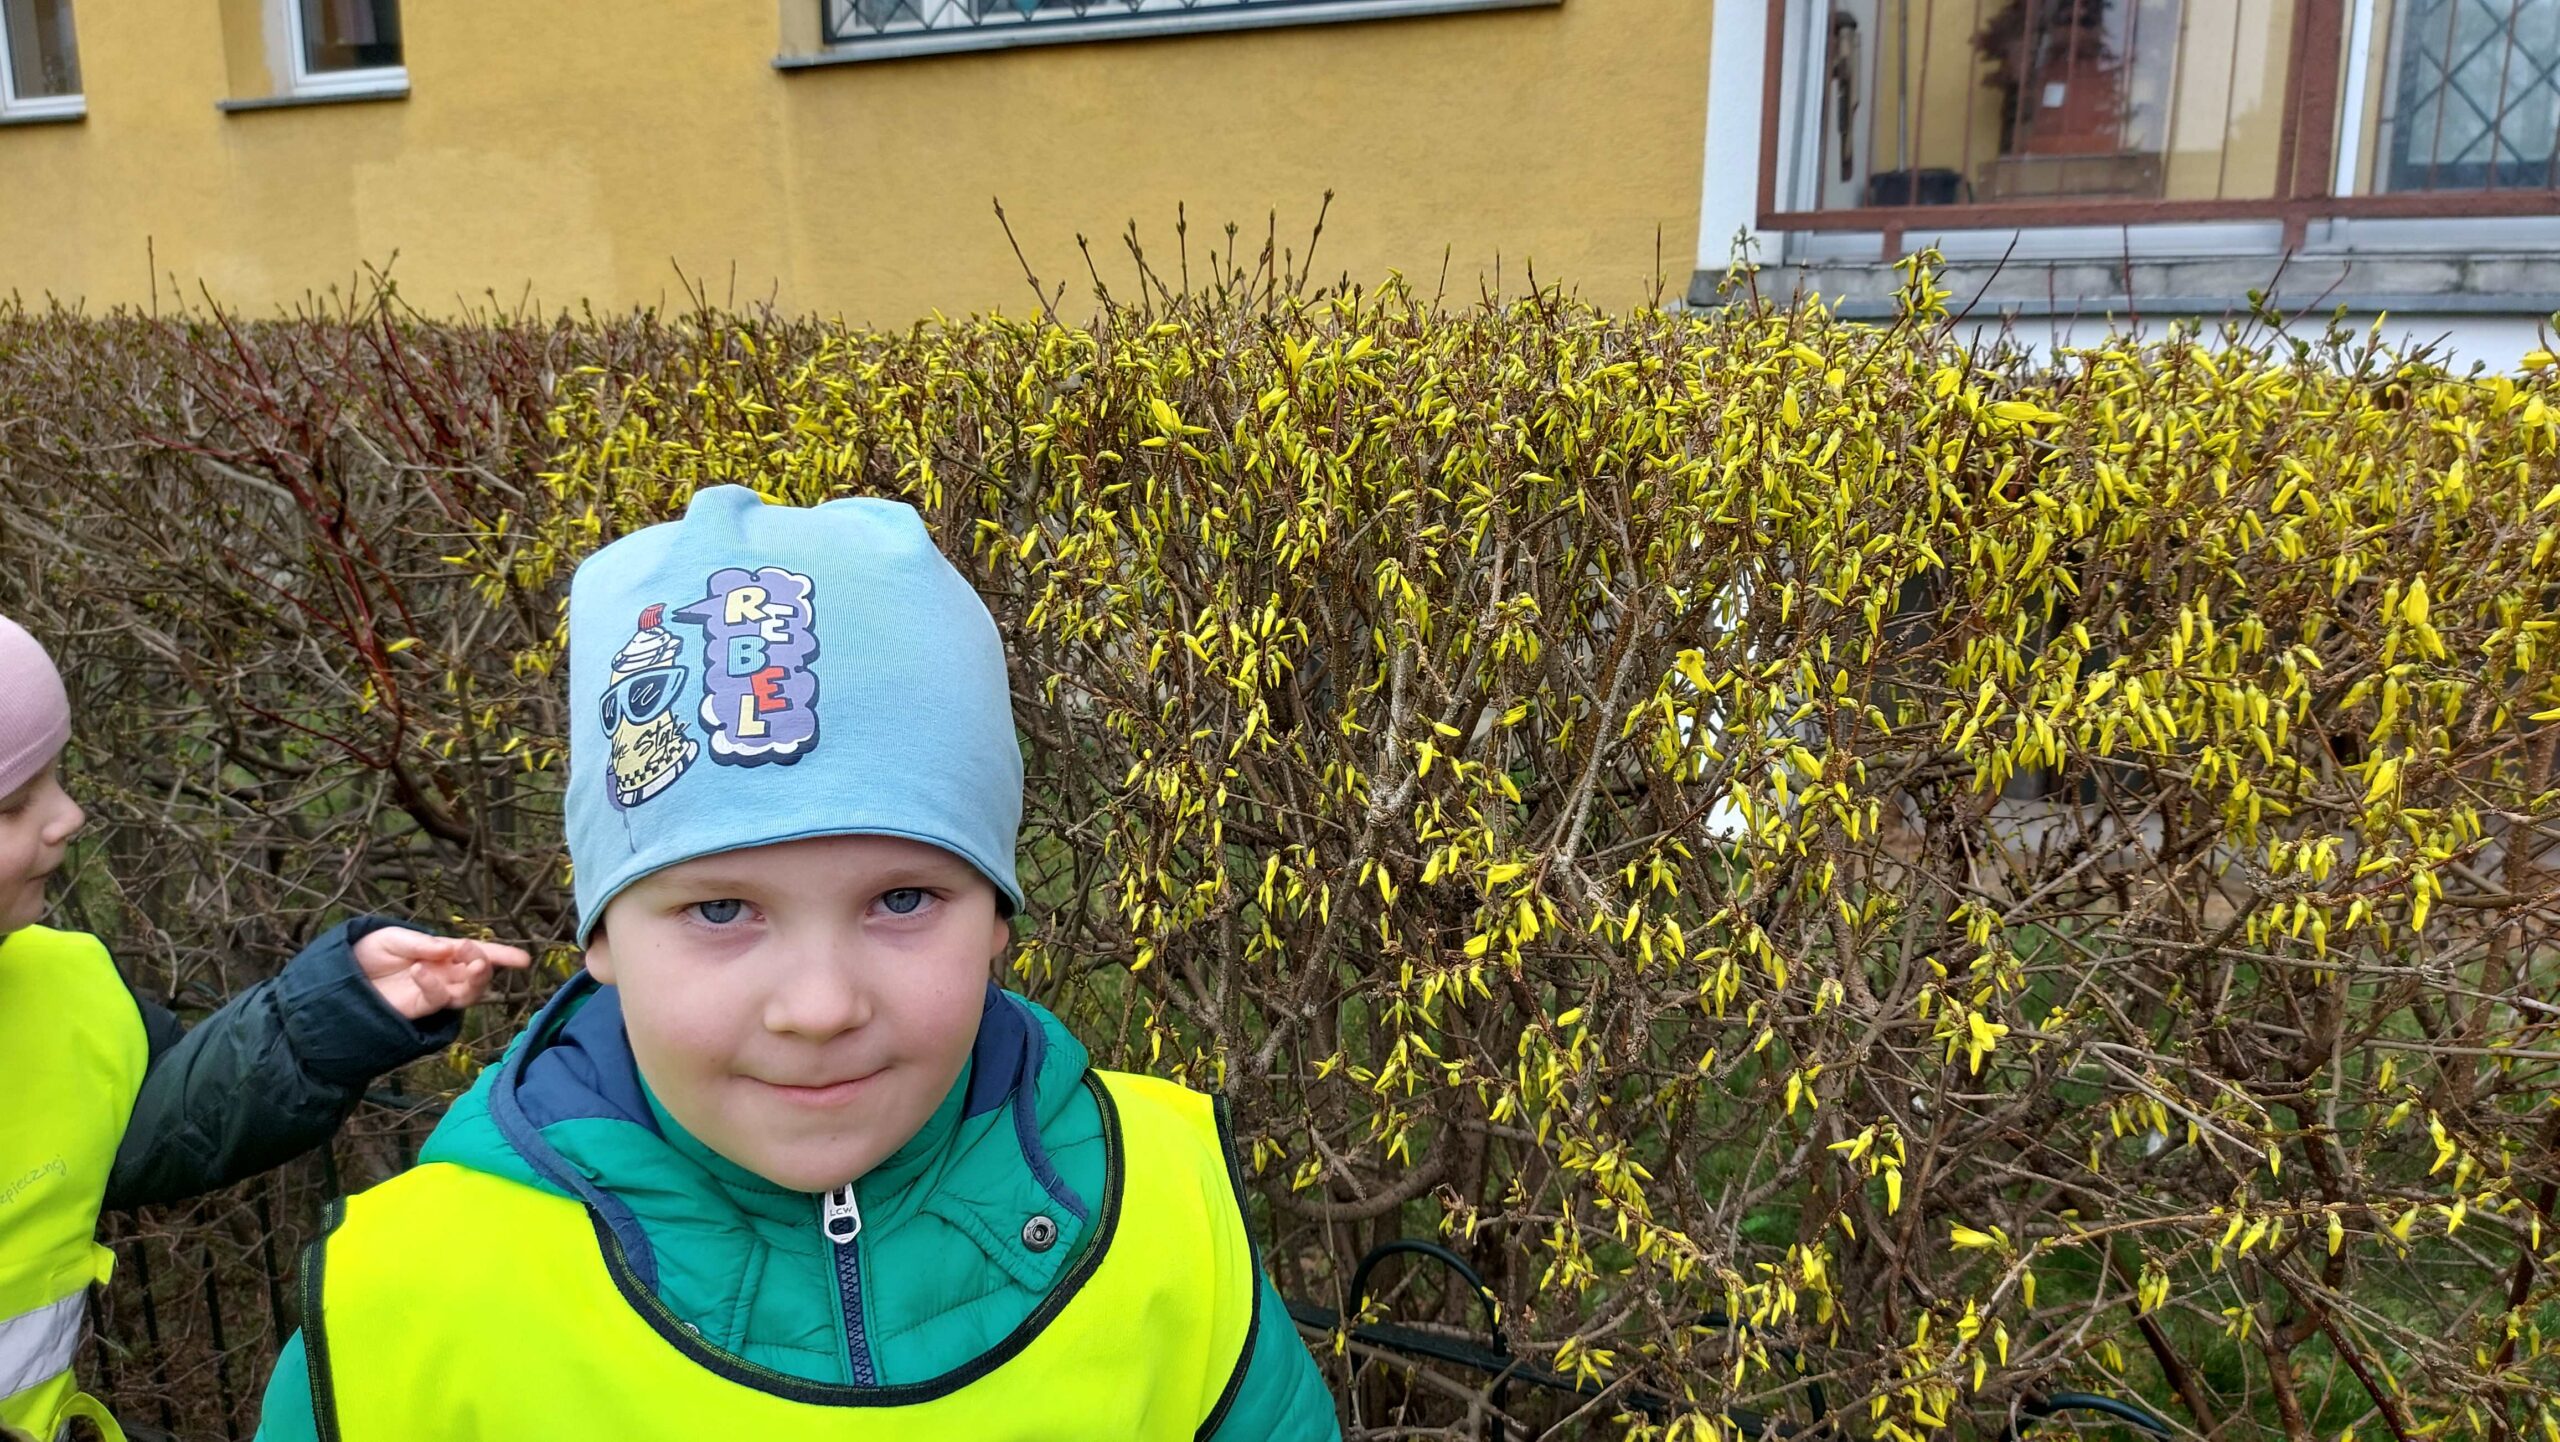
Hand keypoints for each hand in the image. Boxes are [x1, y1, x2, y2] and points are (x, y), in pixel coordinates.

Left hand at [352, 926, 533, 1020]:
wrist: (337, 979)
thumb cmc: (365, 954)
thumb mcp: (392, 939)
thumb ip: (422, 944)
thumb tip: (450, 948)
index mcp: (441, 953)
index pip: (477, 954)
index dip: (502, 956)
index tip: (522, 959)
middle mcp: (443, 974)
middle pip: (478, 975)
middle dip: (485, 964)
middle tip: (476, 956)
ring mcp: (433, 992)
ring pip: (468, 993)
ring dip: (477, 980)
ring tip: (474, 964)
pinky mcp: (419, 1008)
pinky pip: (438, 999)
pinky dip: (433, 985)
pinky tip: (419, 970)